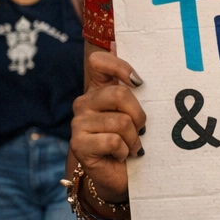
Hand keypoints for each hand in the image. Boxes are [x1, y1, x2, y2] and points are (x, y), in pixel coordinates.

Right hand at [70, 50, 145, 201]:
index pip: (99, 61)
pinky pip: (113, 140)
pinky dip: (125, 150)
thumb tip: (123, 45)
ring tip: (133, 145)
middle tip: (141, 128)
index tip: (138, 82)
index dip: (120, 66)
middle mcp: (85, 101)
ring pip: (120, 121)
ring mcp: (79, 122)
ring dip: (135, 138)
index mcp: (99, 88)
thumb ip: (136, 85)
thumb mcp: (139, 110)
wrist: (120, 174)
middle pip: (120, 94)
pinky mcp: (78, 143)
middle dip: (139, 115)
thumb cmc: (133, 138)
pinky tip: (122, 155)